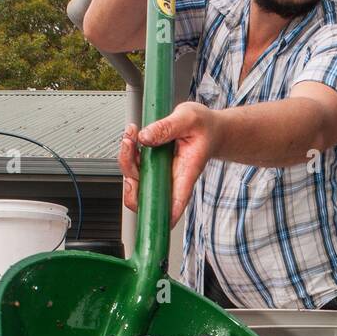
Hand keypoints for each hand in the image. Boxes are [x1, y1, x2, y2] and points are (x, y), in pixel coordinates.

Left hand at [118, 103, 218, 226]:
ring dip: (126, 159)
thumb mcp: (189, 119)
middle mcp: (171, 181)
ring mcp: (160, 175)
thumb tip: (144, 138)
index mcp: (185, 176)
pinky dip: (128, 152)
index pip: (172, 206)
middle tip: (131, 148)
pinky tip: (133, 136)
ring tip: (131, 135)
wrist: (210, 129)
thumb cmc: (205, 128)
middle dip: (130, 176)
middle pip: (144, 197)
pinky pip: (133, 167)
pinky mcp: (152, 167)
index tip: (146, 207)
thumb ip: (167, 127)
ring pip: (134, 182)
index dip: (157, 216)